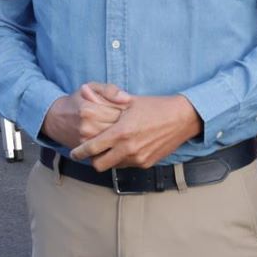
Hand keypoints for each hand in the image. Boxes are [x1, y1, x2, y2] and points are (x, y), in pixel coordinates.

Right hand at [41, 82, 130, 147]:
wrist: (55, 119)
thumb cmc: (77, 101)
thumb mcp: (92, 88)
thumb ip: (110, 90)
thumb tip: (127, 99)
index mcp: (90, 110)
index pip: (120, 113)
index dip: (129, 112)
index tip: (130, 110)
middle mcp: (88, 127)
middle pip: (119, 129)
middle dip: (127, 125)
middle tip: (130, 121)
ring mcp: (87, 141)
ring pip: (114, 140)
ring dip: (122, 136)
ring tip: (125, 130)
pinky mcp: (86, 150)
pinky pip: (106, 149)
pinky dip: (113, 144)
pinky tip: (116, 139)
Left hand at [71, 93, 200, 170]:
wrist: (182, 118)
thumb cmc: (154, 107)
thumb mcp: (129, 101)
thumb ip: (104, 100)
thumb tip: (83, 91)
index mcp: (121, 132)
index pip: (92, 148)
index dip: (79, 152)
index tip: (74, 152)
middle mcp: (128, 148)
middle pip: (99, 165)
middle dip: (93, 160)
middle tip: (91, 152)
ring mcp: (138, 158)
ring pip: (113, 166)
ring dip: (109, 159)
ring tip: (110, 147)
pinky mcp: (146, 163)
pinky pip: (127, 165)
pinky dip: (123, 158)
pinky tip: (127, 147)